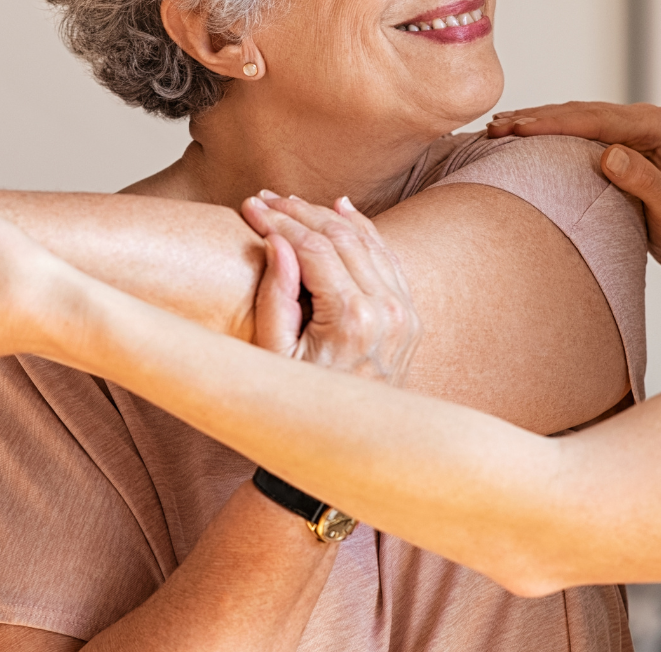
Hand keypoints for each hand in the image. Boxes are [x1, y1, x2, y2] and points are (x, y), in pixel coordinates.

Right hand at [239, 193, 420, 387]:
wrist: (351, 443)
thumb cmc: (303, 403)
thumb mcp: (275, 357)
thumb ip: (276, 298)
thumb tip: (277, 242)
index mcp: (352, 319)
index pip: (313, 248)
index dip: (279, 222)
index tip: (250, 208)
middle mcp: (386, 310)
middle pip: (341, 237)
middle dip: (300, 212)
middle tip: (265, 198)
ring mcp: (404, 312)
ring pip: (368, 242)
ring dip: (329, 216)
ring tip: (293, 203)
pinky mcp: (409, 316)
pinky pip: (387, 259)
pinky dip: (364, 232)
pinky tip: (341, 210)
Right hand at [487, 102, 660, 280]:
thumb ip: (644, 182)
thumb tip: (609, 155)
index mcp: (658, 126)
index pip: (596, 119)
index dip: (553, 123)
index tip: (517, 129)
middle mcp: (646, 120)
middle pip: (581, 112)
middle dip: (536, 118)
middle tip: (495, 126)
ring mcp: (633, 131)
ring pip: (576, 119)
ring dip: (537, 122)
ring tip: (498, 127)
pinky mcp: (621, 145)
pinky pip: (579, 133)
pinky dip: (549, 135)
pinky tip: (522, 139)